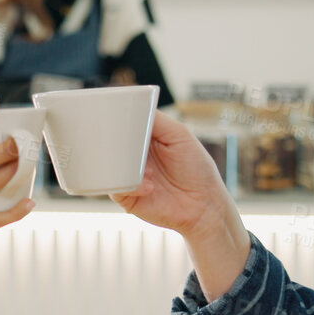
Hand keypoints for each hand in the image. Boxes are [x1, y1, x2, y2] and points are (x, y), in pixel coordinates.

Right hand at [112, 112, 234, 235]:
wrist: (203, 206)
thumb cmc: (197, 170)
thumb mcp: (180, 135)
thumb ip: (157, 120)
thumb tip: (133, 108)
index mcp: (145, 138)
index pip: (125, 124)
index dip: (120, 120)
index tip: (116, 116)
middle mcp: (135, 156)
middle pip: (113, 143)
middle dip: (117, 142)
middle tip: (127, 144)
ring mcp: (129, 175)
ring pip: (109, 165)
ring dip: (125, 165)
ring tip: (149, 171)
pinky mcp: (126, 196)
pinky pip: (114, 187)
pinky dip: (130, 185)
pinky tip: (150, 187)